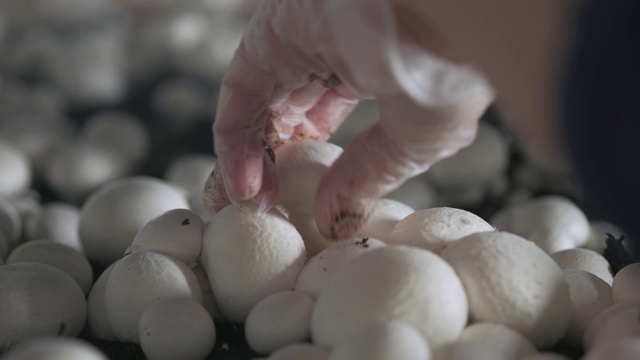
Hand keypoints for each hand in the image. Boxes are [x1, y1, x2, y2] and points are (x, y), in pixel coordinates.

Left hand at [204, 0, 493, 238]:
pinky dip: (235, 144)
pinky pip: (240, 95)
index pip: (326, 116)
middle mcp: (331, 52)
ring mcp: (299, 41)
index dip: (311, 164)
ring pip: (258, 108)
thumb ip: (369, 176)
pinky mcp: (270, 34)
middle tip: (263, 213)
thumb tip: (336, 223)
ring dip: (247, 163)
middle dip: (272, 167)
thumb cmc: (448, 71)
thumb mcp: (417, 139)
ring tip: (251, 210)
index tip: (306, 210)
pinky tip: (247, 188)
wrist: (437, 15)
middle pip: (286, 115)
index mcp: (374, 68)